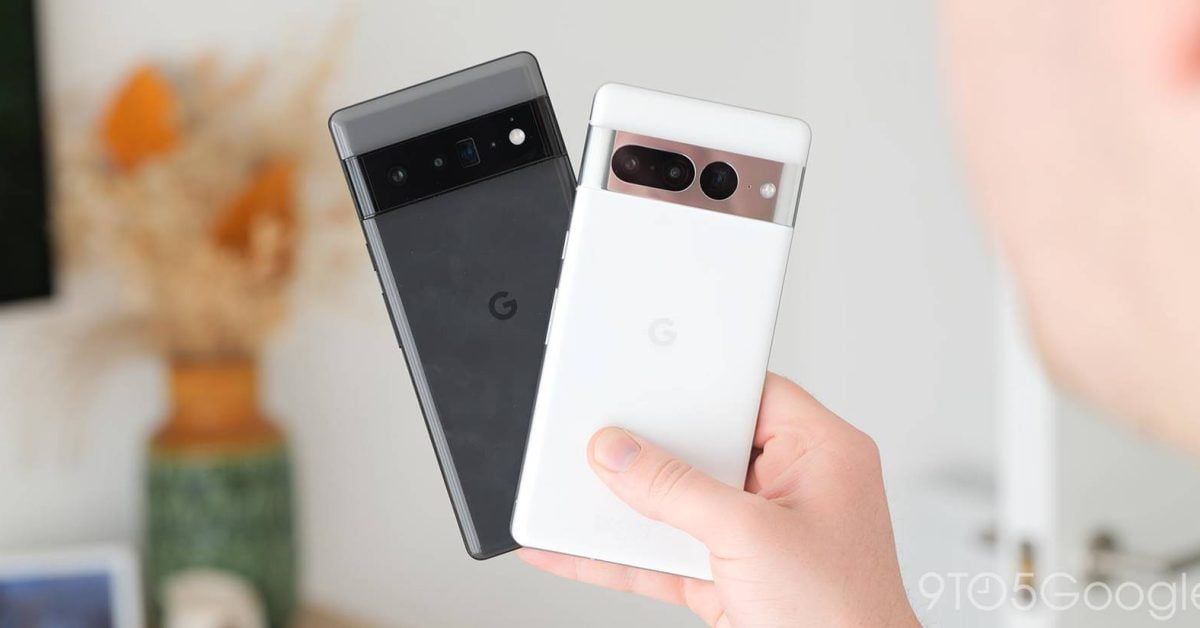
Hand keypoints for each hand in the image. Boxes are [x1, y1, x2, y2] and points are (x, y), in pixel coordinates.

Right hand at [518, 372, 917, 627]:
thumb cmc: (846, 614)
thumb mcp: (751, 536)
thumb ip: (678, 490)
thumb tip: (622, 455)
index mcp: (822, 454)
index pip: (751, 394)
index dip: (697, 384)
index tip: (645, 379)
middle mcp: (792, 489)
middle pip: (704, 450)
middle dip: (648, 451)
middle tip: (598, 439)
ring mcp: (760, 536)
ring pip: (679, 507)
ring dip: (626, 509)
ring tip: (573, 494)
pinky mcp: (733, 578)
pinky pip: (667, 556)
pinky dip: (623, 559)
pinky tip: (578, 553)